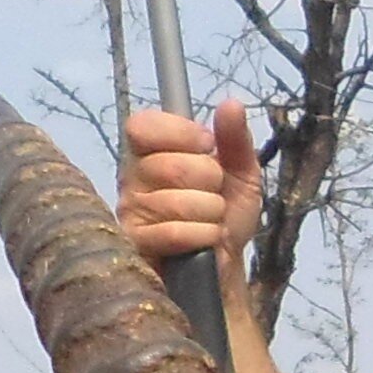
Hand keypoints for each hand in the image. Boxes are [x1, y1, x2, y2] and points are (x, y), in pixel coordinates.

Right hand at [121, 97, 259, 267]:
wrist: (225, 269)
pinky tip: (205, 240)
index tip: (207, 145)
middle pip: (169, 164)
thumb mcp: (241, 173)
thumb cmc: (225, 216)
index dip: (180, 133)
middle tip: (214, 194)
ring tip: (210, 220)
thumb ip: (235, 139)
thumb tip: (231, 104)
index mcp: (150, 153)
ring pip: (176, 201)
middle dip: (208, 181)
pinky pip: (174, 232)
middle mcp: (132, 179)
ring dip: (210, 213)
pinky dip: (203, 236)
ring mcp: (130, 213)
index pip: (142, 125)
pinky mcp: (135, 246)